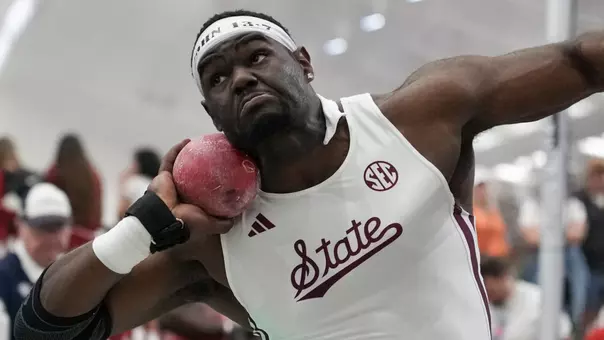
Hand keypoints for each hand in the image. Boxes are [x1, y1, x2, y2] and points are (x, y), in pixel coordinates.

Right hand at [148, 139, 233, 258]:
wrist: (164, 220)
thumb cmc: (186, 223)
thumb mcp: (209, 225)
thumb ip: (222, 223)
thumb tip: (235, 218)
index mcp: (190, 204)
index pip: (202, 190)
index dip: (210, 181)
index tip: (222, 171)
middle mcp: (180, 193)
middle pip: (191, 175)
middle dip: (199, 165)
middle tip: (211, 154)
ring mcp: (170, 184)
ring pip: (179, 165)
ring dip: (187, 153)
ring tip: (199, 143)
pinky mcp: (162, 176)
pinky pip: (169, 160)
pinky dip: (177, 150)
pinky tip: (187, 141)